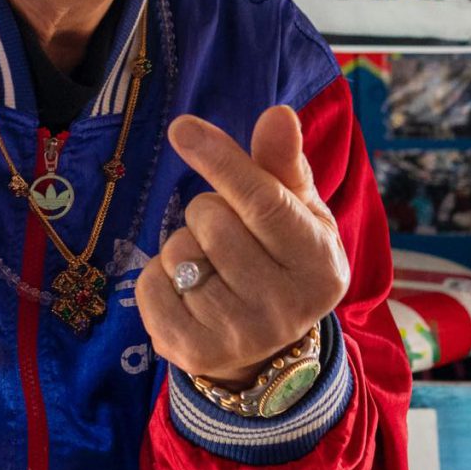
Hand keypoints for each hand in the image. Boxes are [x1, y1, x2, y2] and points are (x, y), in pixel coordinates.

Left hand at [137, 109, 348, 386]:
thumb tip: (277, 115)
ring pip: (178, 252)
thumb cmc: (281, 256)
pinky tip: (187, 290)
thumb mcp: (296, 211)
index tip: (182, 128)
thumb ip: (282, 164)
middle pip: (212, 220)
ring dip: (184, 245)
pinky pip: (150, 286)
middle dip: (208, 212)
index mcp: (320, 265)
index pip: (264, 202)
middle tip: (229, 233)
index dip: (222, 161)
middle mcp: (287, 307)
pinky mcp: (194, 354)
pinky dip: (157, 277)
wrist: (267, 348)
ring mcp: (241, 335)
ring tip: (211, 265)